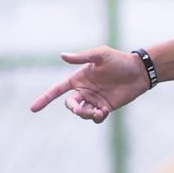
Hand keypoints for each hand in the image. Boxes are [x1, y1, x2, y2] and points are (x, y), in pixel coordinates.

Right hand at [28, 46, 150, 122]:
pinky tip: (104, 112)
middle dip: (73, 109)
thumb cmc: (119, 60)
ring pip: (82, 113)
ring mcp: (95, 99)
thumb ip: (82, 57)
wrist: (140, 71)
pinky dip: (97, 117)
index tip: (33, 108)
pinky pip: (96, 117)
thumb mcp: (100, 55)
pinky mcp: (106, 107)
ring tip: (98, 111)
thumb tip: (62, 56)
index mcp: (79, 78)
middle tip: (81, 109)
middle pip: (70, 104)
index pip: (57, 89)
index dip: (45, 98)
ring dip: (86, 114)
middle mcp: (85, 90)